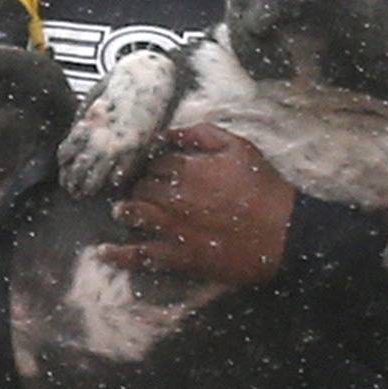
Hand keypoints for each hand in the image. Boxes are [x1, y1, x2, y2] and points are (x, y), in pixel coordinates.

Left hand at [103, 124, 294, 284]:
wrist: (283, 233)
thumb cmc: (264, 187)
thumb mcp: (239, 147)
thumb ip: (202, 134)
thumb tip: (169, 132)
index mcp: (187, 168)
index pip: (155, 163)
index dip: (153, 165)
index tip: (153, 168)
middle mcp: (173, 197)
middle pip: (143, 187)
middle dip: (139, 186)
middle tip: (138, 188)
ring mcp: (173, 227)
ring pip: (136, 214)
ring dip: (125, 210)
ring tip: (121, 211)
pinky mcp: (178, 256)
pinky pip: (142, 255)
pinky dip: (120, 254)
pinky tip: (104, 253)